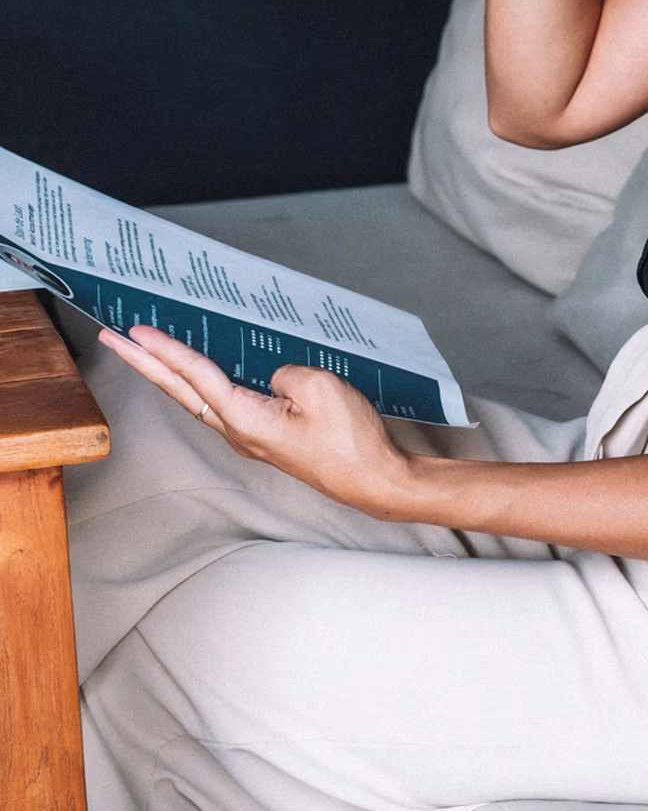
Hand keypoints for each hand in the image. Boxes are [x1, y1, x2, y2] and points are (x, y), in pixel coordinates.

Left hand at [98, 325, 413, 516]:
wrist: (372, 478)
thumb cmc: (349, 440)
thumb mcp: (317, 388)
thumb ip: (282, 372)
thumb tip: (269, 376)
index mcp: (245, 419)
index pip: (195, 376)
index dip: (165, 351)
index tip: (135, 332)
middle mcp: (238, 432)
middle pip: (179, 392)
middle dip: (143, 364)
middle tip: (113, 341)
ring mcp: (250, 437)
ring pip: (195, 399)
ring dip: (166, 374)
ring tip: (143, 353)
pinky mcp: (266, 437)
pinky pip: (221, 404)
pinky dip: (198, 385)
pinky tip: (197, 376)